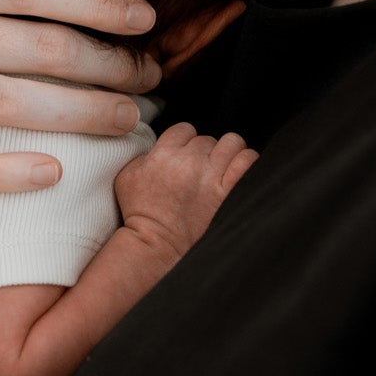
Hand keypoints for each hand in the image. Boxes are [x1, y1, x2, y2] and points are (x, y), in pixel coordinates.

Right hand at [114, 124, 258, 260]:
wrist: (157, 245)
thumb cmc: (140, 213)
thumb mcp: (127, 176)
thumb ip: (144, 154)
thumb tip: (160, 146)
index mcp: (164, 153)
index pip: (185, 129)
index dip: (184, 141)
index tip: (183, 156)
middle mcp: (190, 161)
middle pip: (208, 139)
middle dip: (205, 152)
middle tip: (200, 170)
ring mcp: (212, 177)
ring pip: (232, 143)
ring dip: (228, 153)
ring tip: (223, 167)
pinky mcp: (228, 193)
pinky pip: (248, 161)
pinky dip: (246, 162)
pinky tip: (238, 171)